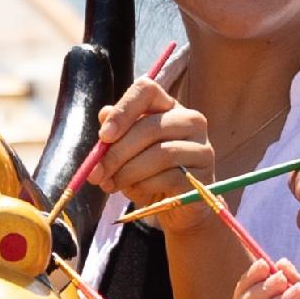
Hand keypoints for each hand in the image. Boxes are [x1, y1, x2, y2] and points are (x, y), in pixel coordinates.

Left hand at [87, 80, 218, 219]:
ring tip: (110, 185)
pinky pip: (170, 177)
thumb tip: (104, 115)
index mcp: (168, 106)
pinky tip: (134, 192)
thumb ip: (116, 133)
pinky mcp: (203, 175)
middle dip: (117, 153)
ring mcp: (202, 147)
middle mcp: (190, 120)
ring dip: (128, 172)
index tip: (104, 136)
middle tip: (96, 174)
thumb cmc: (147, 174)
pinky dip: (145, 186)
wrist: (175, 208)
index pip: (147, 90)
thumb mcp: (127, 152)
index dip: (123, 110)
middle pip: (150, 127)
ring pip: (160, 154)